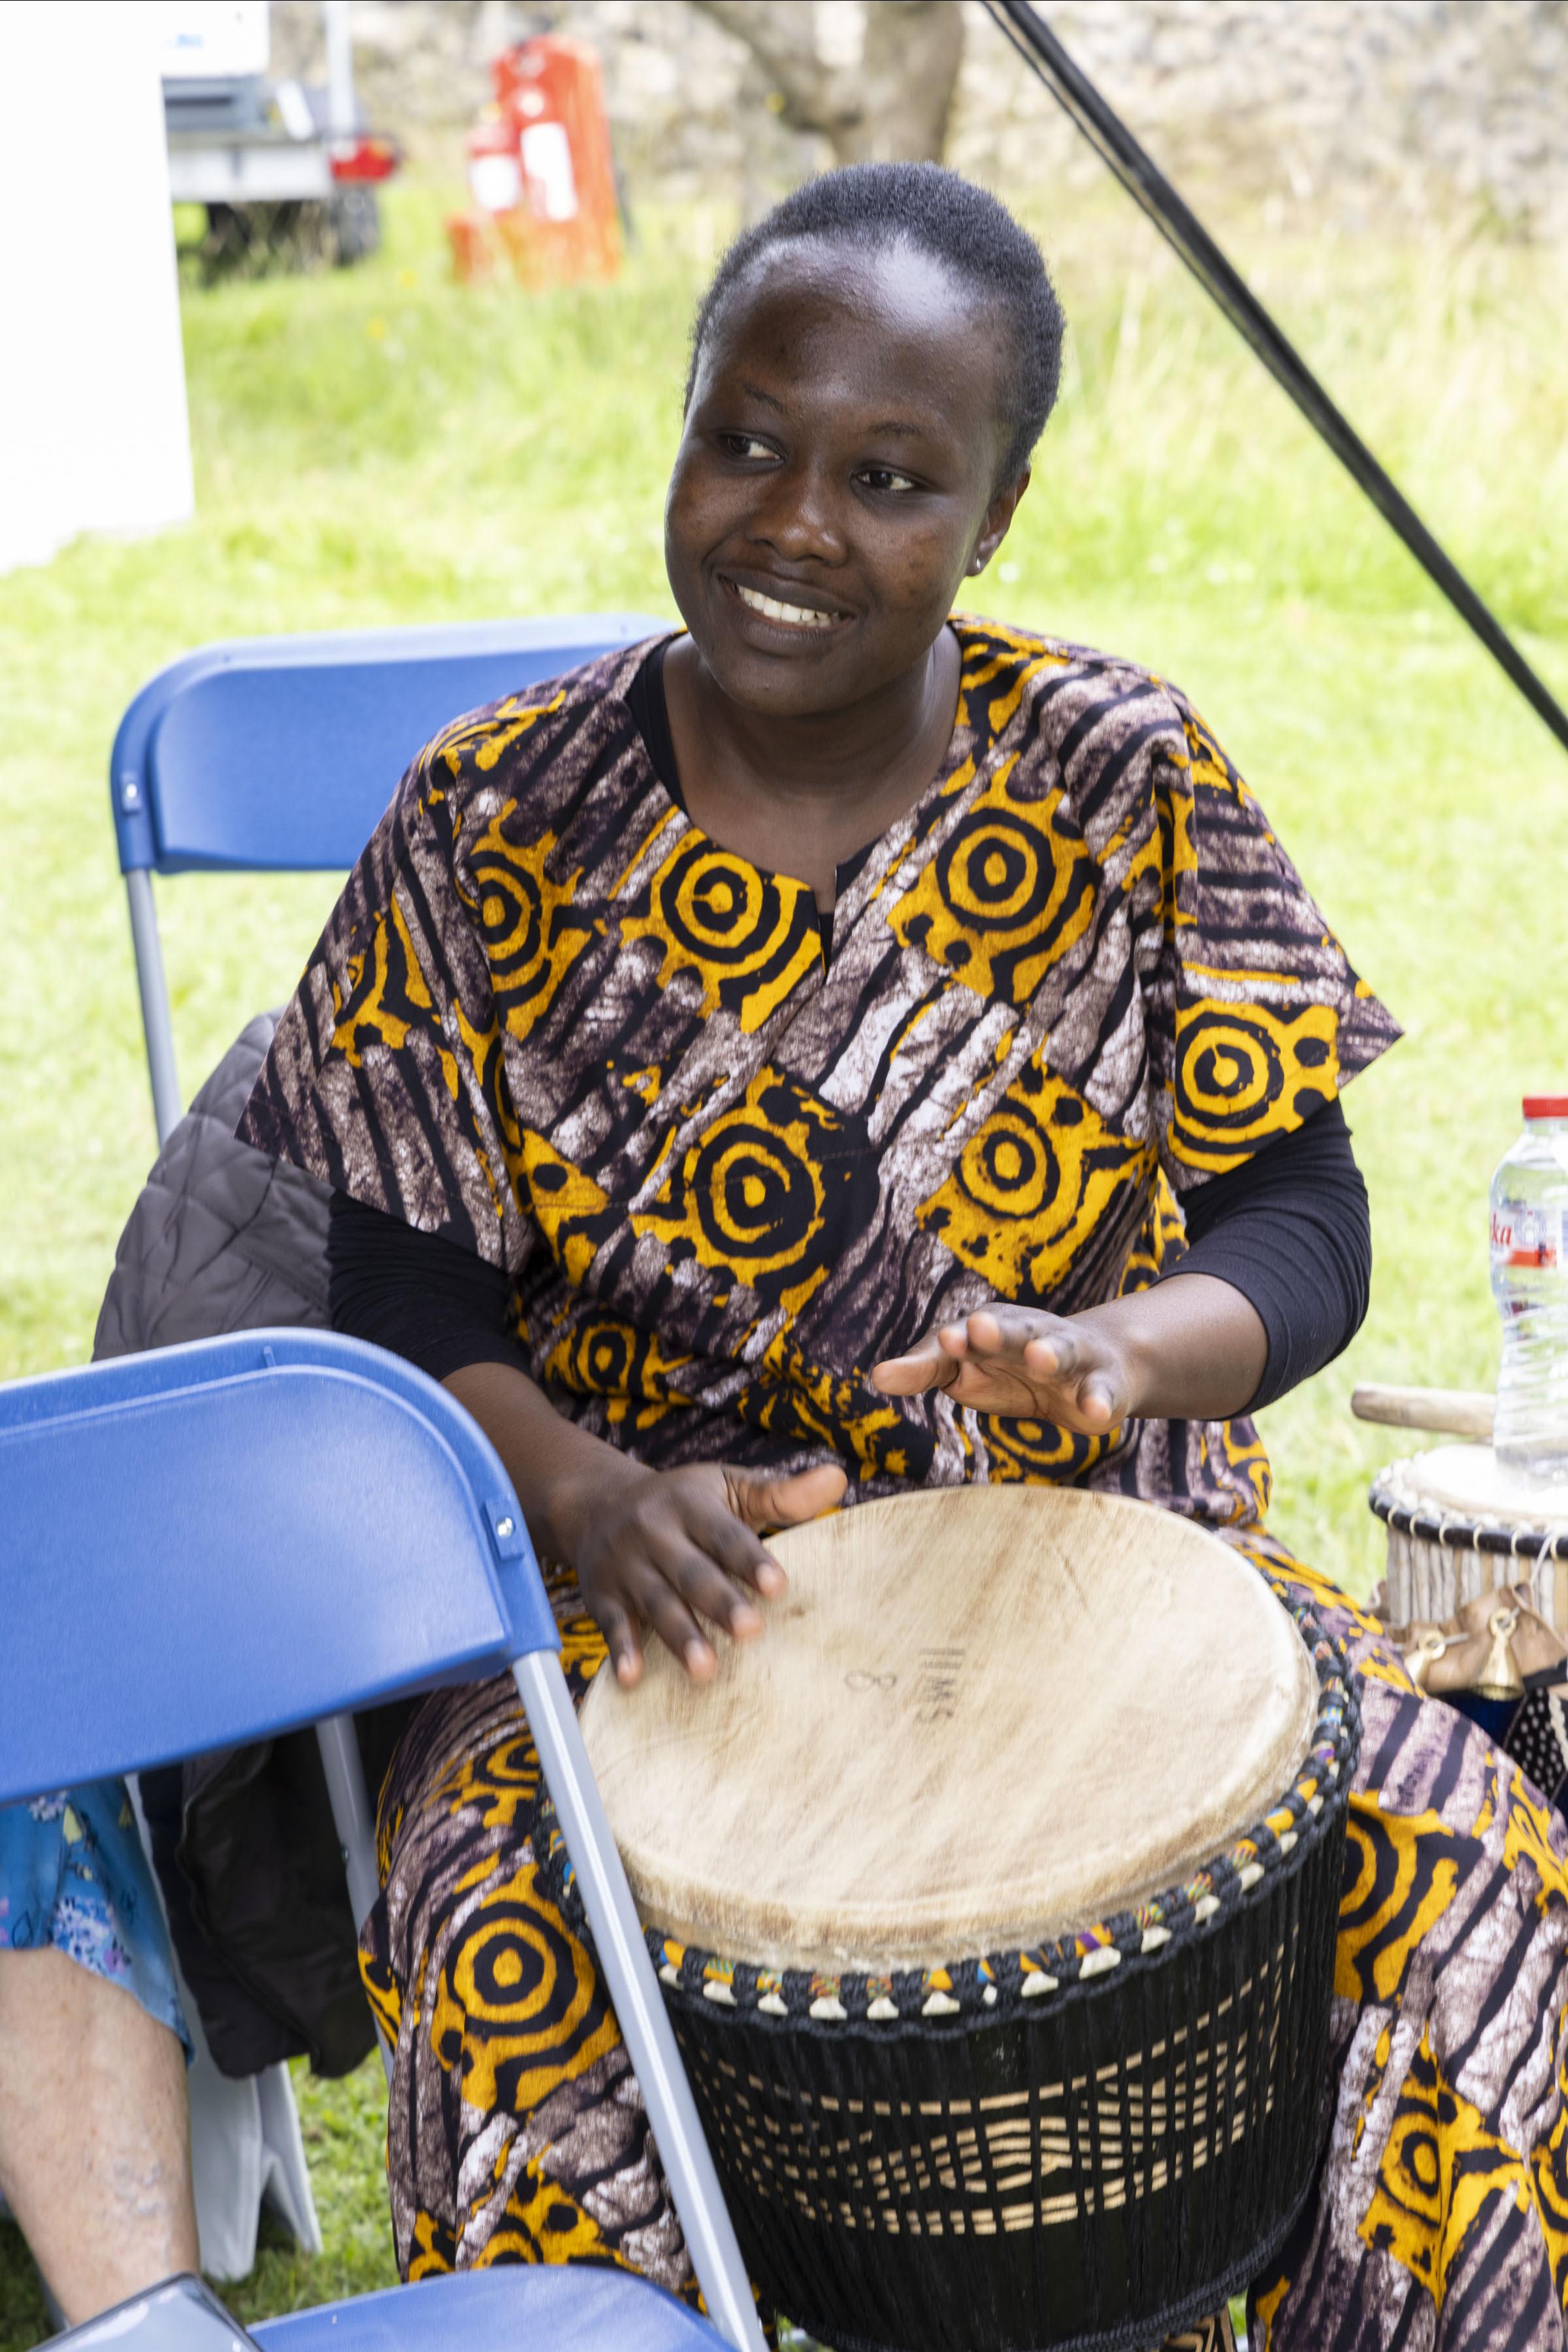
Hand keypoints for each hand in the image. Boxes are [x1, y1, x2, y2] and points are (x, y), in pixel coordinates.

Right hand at [557, 1458, 846, 1686]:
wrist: (596, 1504)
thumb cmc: (682, 1501)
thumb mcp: (727, 1487)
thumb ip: (781, 1494)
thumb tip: (839, 1478)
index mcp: (689, 1503)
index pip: (724, 1533)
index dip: (750, 1560)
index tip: (779, 1586)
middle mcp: (654, 1531)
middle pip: (691, 1572)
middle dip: (719, 1602)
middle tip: (751, 1631)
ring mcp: (625, 1565)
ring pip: (656, 1602)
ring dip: (680, 1636)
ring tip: (706, 1668)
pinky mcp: (602, 1595)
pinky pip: (612, 1624)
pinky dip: (621, 1650)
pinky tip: (633, 1677)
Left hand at [871, 1305, 1131, 1430]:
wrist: (1095, 1368)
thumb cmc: (1015, 1369)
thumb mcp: (967, 1369)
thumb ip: (926, 1369)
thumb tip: (875, 1376)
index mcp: (993, 1328)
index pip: (967, 1335)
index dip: (955, 1341)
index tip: (944, 1342)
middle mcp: (1032, 1334)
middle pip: (1014, 1330)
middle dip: (997, 1330)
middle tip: (978, 1327)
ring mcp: (1071, 1357)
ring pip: (1061, 1350)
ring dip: (1050, 1352)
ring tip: (1040, 1358)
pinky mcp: (1102, 1384)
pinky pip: (1101, 1391)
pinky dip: (1098, 1398)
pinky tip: (1094, 1408)